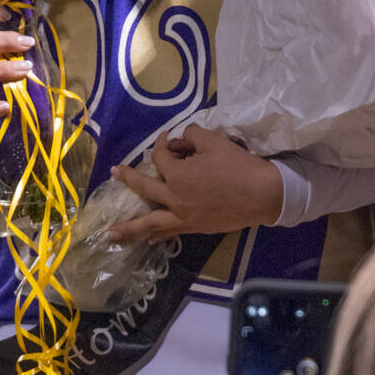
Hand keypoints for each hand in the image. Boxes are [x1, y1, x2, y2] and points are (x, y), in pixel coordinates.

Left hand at [109, 125, 283, 243]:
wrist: (263, 194)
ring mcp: (184, 216)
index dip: (163, 144)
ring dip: (129, 227)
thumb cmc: (239, 166)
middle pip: (144, 188)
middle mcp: (175, 198)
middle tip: (114, 173)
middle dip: (128, 179)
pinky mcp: (196, 228)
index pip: (161, 157)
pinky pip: (170, 232)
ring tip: (111, 234)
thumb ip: (193, 136)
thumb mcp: (215, 141)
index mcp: (178, 175)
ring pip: (150, 222)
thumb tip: (183, 139)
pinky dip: (157, 235)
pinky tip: (147, 238)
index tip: (171, 138)